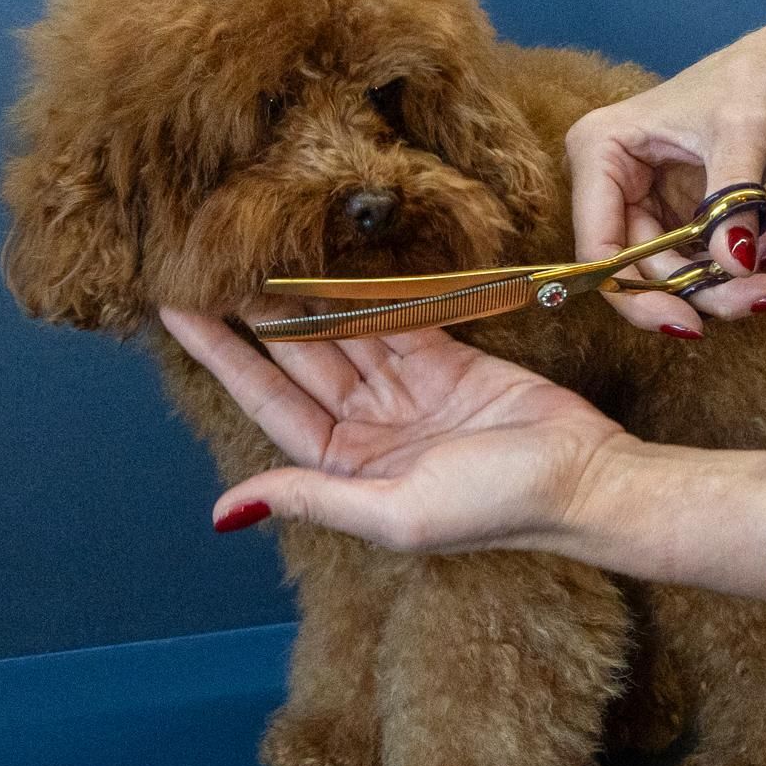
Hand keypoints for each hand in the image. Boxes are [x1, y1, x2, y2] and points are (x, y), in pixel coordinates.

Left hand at [159, 306, 628, 551]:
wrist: (586, 477)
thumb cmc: (496, 507)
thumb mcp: (396, 513)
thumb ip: (313, 499)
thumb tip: (227, 510)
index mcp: (350, 470)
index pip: (271, 403)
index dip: (225, 358)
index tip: (179, 315)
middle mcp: (372, 428)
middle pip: (299, 362)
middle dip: (255, 318)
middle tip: (208, 263)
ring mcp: (410, 391)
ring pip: (344, 334)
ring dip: (303, 298)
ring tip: (257, 252)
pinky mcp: (450, 360)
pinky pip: (396, 320)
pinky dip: (364, 294)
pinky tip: (327, 264)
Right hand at [565, 25, 765, 334]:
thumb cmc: (751, 83)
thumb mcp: (743, 134)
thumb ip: (734, 201)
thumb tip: (734, 265)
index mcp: (599, 151)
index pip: (599, 247)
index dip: (636, 295)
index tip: (690, 323)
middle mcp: (608, 185)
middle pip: (638, 271)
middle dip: (702, 292)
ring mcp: (640, 206)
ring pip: (670, 276)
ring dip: (725, 287)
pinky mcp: (671, 220)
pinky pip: (694, 264)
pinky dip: (735, 268)